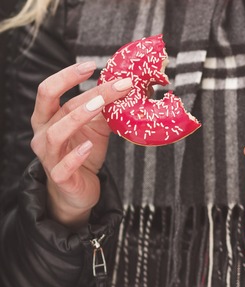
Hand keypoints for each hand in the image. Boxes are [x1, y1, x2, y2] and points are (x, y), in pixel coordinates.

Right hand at [30, 61, 131, 228]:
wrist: (79, 188)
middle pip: (53, 105)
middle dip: (82, 90)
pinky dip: (76, 155)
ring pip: (57, 133)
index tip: (92, 64)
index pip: (49, 90)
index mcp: (48, 117)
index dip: (67, 75)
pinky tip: (89, 146)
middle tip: (113, 84)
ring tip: (101, 106)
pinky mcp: (60, 177)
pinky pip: (64, 166)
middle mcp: (43, 134)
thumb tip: (126, 87)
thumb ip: (103, 108)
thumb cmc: (84, 151)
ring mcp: (49, 156)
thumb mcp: (95, 126)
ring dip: (79, 116)